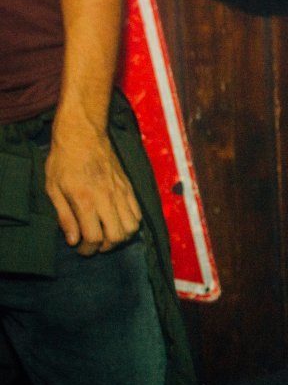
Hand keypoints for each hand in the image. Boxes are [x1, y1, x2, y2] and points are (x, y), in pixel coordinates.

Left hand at [44, 119, 140, 255]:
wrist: (84, 134)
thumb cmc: (64, 160)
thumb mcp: (53, 188)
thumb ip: (64, 216)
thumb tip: (73, 240)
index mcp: (85, 199)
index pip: (93, 236)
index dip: (87, 249)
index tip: (80, 249)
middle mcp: (107, 198)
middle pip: (118, 236)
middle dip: (106, 246)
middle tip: (94, 244)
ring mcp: (121, 193)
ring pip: (132, 227)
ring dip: (121, 236)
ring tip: (107, 233)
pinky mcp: (129, 187)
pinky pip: (138, 213)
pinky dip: (130, 223)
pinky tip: (118, 220)